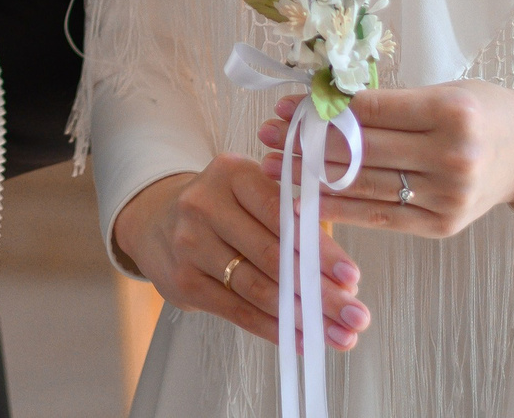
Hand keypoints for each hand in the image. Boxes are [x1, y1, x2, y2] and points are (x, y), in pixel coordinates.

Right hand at [112, 162, 368, 350]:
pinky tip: (302, 340)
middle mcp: (204, 204)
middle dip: (320, 292)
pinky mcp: (182, 280)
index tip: (353, 278)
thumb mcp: (252, 193)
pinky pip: (237, 311)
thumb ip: (294, 220)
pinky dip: (274, 329)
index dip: (320, 250)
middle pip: (272, 256)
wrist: (157, 220)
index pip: (282, 215)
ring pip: (257, 289)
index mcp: (231, 173)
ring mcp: (189, 244)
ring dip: (303, 317)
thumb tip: (343, 277)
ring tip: (338, 335)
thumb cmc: (224, 209)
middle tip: (356, 316)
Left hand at [260, 81, 513, 236]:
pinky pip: (380, 217)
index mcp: (453, 112)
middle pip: (364, 149)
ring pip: (366, 185)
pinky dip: (340, 209)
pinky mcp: (442, 226)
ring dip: (313, 176)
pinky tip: (305, 199)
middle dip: (308, 142)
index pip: (372, 109)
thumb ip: (388, 103)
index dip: (323, 109)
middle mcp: (454, 156)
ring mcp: (450, 196)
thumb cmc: (480, 111)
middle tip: (267, 135)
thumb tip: (318, 103)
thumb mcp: (442, 92)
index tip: (285, 106)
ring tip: (275, 165)